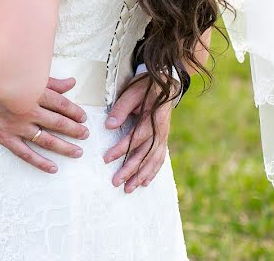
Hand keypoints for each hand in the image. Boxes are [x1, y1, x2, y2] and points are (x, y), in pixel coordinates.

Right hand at [0, 77, 88, 173]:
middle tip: (85, 134)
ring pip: (46, 140)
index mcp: (32, 93)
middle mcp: (27, 111)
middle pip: (57, 123)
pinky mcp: (6, 138)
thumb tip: (71, 84)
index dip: (75, 112)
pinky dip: (40, 162)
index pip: (61, 104)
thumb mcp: (23, 78)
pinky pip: (26, 154)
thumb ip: (49, 82)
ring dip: (64, 147)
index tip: (83, 117)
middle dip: (74, 130)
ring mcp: (17, 127)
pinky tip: (53, 167)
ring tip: (77, 151)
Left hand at [103, 75, 173, 192]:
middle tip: (116, 182)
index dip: (121, 149)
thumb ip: (121, 108)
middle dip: (130, 170)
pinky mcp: (163, 139)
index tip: (107, 159)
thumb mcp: (132, 92)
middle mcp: (161, 131)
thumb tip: (109, 125)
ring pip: (153, 160)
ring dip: (141, 176)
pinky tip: (145, 183)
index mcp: (153, 118)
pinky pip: (159, 159)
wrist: (167, 83)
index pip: (136, 138)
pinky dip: (152, 172)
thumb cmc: (146, 86)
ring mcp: (164, 136)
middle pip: (145, 154)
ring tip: (129, 189)